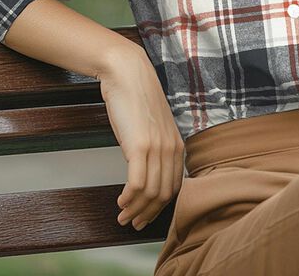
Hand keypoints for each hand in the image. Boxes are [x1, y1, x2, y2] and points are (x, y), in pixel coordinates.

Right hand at [97, 44, 184, 230]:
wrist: (129, 75)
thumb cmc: (137, 101)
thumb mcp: (153, 128)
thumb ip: (156, 148)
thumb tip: (148, 172)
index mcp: (178, 146)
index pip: (174, 188)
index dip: (159, 208)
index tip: (144, 217)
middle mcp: (172, 149)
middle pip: (163, 195)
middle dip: (146, 214)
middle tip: (130, 223)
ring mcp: (157, 148)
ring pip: (150, 193)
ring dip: (135, 210)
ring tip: (122, 216)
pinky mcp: (139, 146)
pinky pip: (137, 183)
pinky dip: (129, 198)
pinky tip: (120, 201)